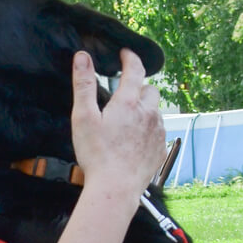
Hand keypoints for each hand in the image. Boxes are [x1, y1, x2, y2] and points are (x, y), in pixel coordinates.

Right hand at [70, 49, 165, 201]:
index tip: (125, 54)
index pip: (135, 70)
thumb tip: (82, 57)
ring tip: (127, 122)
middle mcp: (148, 113)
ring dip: (144, 110)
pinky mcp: (160, 149)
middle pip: (150, 90)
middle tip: (124, 95)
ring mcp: (158, 132)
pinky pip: (158, 132)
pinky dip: (148, 130)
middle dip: (139, 88)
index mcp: (128, 102)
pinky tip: (134, 142)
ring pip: (155, 112)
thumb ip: (84, 85)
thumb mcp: (83, 118)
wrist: (116, 188)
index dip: (130, 58)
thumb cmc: (97, 154)